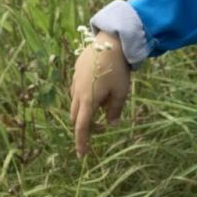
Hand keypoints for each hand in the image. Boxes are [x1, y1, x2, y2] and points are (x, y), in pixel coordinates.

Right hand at [69, 31, 130, 156]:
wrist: (110, 41)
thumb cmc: (118, 69)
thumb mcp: (121, 91)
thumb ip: (115, 109)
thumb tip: (111, 123)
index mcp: (88, 100)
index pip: (81, 126)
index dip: (81, 142)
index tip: (82, 154)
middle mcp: (77, 92)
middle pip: (76, 117)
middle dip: (85, 126)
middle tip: (101, 127)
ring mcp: (75, 81)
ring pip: (75, 102)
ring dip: (85, 110)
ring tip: (104, 103)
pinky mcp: (76, 72)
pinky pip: (77, 90)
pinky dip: (85, 96)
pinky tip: (99, 88)